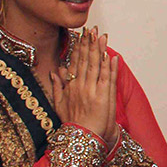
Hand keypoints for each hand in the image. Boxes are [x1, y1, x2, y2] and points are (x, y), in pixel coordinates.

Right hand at [50, 26, 117, 146]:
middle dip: (89, 43)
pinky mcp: (103, 97)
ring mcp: (92, 90)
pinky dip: (109, 66)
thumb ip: (56, 87)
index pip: (75, 62)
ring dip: (99, 50)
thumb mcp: (58, 104)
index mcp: (71, 86)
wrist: (81, 137)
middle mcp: (80, 86)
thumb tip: (54, 72)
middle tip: (92, 29)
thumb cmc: (72, 123)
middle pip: (85, 60)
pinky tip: (111, 55)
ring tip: (102, 36)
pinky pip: (107, 78)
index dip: (79, 48)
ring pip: (96, 66)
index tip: (81, 35)